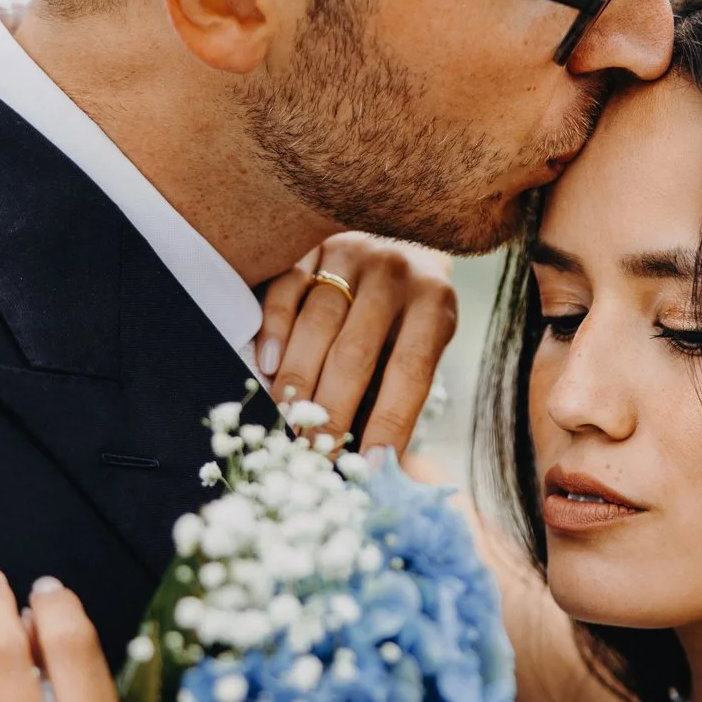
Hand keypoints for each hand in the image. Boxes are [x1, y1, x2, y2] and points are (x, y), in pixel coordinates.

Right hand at [256, 235, 456, 454]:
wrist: (400, 235)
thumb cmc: (408, 312)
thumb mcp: (421, 343)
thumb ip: (398, 393)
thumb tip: (376, 465)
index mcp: (434, 302)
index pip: (410, 371)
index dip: (389, 422)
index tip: (370, 466)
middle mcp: (396, 272)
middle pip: (356, 351)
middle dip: (332, 411)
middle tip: (313, 453)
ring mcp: (351, 251)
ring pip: (317, 323)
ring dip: (298, 380)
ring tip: (286, 422)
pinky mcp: (311, 243)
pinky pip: (285, 288)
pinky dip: (274, 329)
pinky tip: (266, 366)